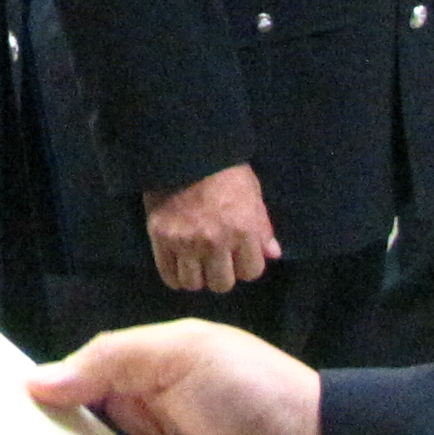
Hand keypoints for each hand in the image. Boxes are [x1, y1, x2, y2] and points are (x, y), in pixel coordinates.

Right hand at [143, 163, 277, 296]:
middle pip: (222, 283)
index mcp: (243, 230)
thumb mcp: (252, 193)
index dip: (246, 264)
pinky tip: (179, 265)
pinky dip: (175, 276)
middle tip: (216, 259)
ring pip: (194, 284)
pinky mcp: (160, 240)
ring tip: (196, 262)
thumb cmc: (224, 169)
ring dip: (198, 276)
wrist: (183, 151)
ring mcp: (185, 243)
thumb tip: (273, 254)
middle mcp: (215, 242)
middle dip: (222, 273)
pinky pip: (169, 276)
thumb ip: (262, 227)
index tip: (239, 255)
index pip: (251, 272)